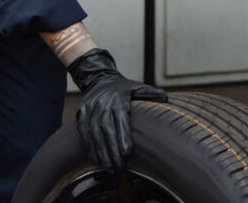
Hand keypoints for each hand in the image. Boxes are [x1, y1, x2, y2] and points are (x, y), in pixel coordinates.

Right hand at [69, 48, 167, 170]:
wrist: (98, 79)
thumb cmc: (122, 88)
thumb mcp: (137, 87)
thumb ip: (151, 93)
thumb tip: (166, 99)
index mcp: (118, 99)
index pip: (120, 120)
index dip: (122, 137)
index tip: (126, 153)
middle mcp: (103, 105)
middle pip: (106, 130)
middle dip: (111, 150)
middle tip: (118, 167)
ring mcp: (90, 110)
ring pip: (94, 134)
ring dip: (100, 153)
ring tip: (108, 167)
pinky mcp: (81, 115)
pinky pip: (84, 134)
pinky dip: (90, 148)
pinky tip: (97, 160)